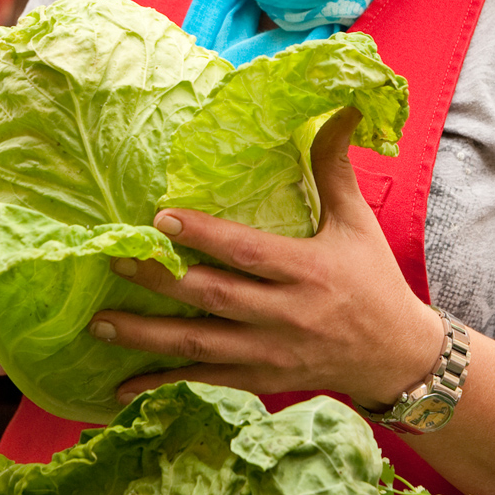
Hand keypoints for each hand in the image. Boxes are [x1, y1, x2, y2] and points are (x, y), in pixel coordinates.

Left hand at [93, 108, 444, 407]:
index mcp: (308, 271)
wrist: (397, 358)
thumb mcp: (357, 223)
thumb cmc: (373, 282)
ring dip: (146, 336)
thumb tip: (339, 108)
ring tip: (97, 323)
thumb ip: (334, 167)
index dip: (203, 236)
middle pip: (213, 297)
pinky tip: (120, 386)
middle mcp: (287, 315)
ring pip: (200, 344)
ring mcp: (271, 354)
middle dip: (158, 282)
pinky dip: (163, 383)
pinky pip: (205, 381)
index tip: (159, 218)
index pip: (248, 252)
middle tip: (112, 261)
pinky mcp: (261, 381)